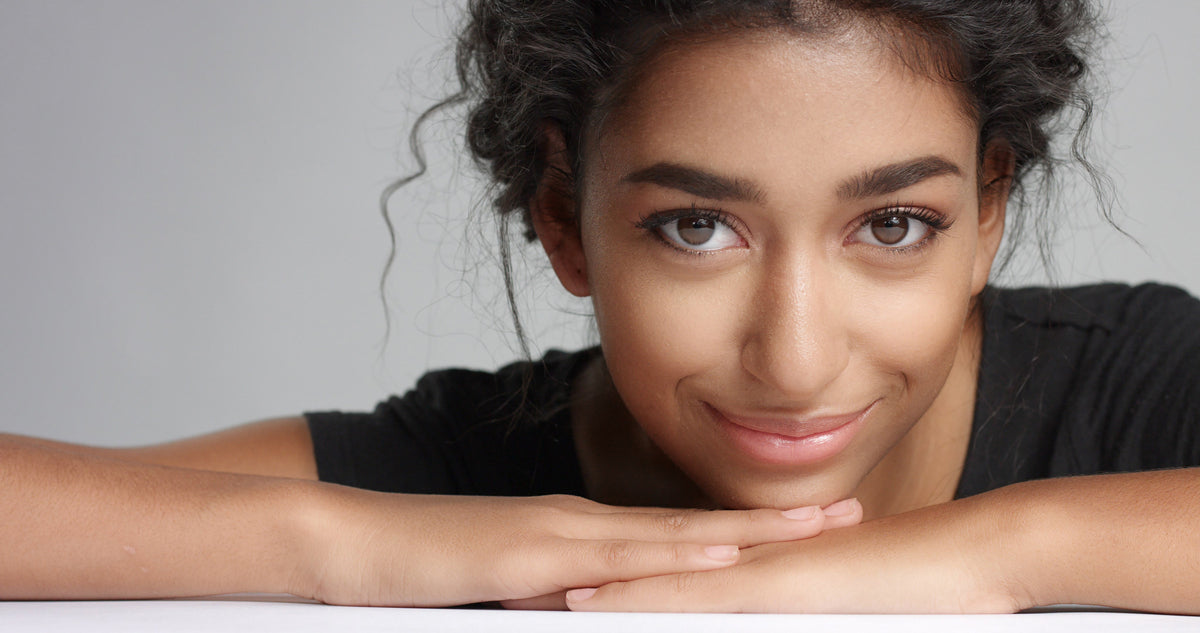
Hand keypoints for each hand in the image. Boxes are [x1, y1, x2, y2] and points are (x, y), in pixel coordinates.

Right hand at [295, 490, 861, 606]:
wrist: (348, 540)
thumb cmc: (421, 568)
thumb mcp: (503, 589)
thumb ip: (554, 597)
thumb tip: (588, 612)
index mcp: (581, 535)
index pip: (679, 536)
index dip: (746, 533)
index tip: (806, 533)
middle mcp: (582, 524)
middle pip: (697, 526)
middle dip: (777, 526)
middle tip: (850, 514)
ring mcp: (559, 531)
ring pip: (673, 533)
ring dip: (749, 534)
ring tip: (817, 530)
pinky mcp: (529, 548)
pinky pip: (614, 556)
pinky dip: (674, 555)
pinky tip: (720, 555)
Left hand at [564, 496, 1019, 612]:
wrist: (979, 555)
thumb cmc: (922, 591)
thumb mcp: (837, 615)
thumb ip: (795, 618)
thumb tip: (772, 622)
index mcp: (749, 573)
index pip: (661, 582)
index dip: (603, 590)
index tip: (546, 601)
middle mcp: (738, 564)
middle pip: (639, 576)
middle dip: (571, 588)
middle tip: (505, 594)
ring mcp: (751, 571)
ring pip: (648, 581)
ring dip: (584, 593)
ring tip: (520, 600)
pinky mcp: (771, 584)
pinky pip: (690, 596)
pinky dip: (638, 601)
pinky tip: (589, 609)